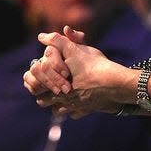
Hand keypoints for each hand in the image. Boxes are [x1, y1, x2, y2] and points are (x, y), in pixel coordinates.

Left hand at [24, 25, 139, 115]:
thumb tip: (41, 36)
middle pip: (44, 101)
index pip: (36, 88)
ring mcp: (74, 107)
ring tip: (62, 91)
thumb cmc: (94, 65)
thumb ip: (57, 41)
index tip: (43, 72)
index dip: (38, 79)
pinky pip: (74, 114)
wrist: (114, 83)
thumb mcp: (75, 49)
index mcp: (56, 86)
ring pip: (57, 110)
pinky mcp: (85, 111)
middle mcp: (63, 99)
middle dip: (45, 92)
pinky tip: (77, 98)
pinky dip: (73, 108)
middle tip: (50, 81)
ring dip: (57, 102)